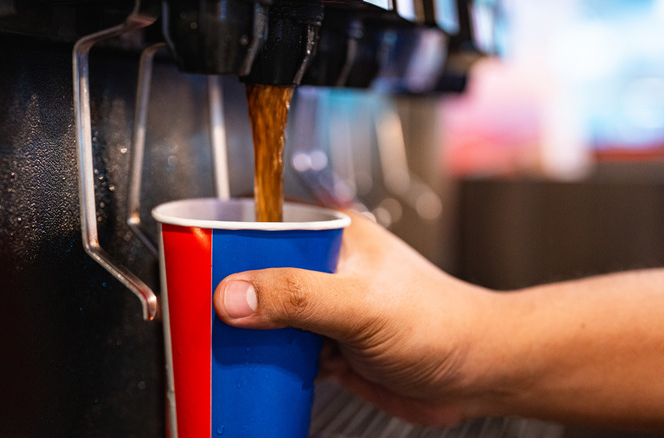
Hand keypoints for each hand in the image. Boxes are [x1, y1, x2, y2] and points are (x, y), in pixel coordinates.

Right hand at [213, 211, 494, 426]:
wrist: (474, 374)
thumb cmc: (439, 322)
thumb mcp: (361, 304)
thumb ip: (297, 297)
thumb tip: (233, 297)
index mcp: (331, 236)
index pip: (262, 220)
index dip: (221, 234)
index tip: (189, 257)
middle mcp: (324, 267)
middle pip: (254, 271)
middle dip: (227, 292)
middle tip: (194, 309)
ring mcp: (325, 307)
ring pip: (265, 313)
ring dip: (244, 331)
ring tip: (216, 343)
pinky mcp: (329, 344)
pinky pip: (282, 349)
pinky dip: (265, 360)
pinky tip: (254, 369)